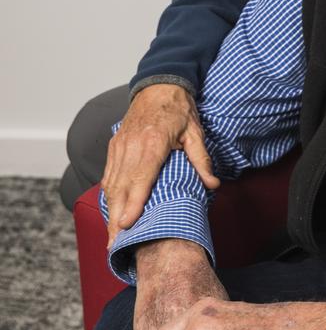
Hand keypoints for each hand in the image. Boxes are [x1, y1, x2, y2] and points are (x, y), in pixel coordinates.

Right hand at [103, 83, 219, 247]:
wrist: (159, 85)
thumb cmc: (179, 109)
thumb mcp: (195, 132)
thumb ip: (202, 159)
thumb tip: (212, 185)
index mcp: (153, 143)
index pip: (140, 179)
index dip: (133, 203)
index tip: (126, 225)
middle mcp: (132, 146)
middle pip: (121, 187)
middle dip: (116, 218)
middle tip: (115, 244)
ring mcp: (120, 146)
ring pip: (111, 183)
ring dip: (110, 210)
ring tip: (111, 235)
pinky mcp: (114, 145)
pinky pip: (108, 174)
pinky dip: (108, 194)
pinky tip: (111, 211)